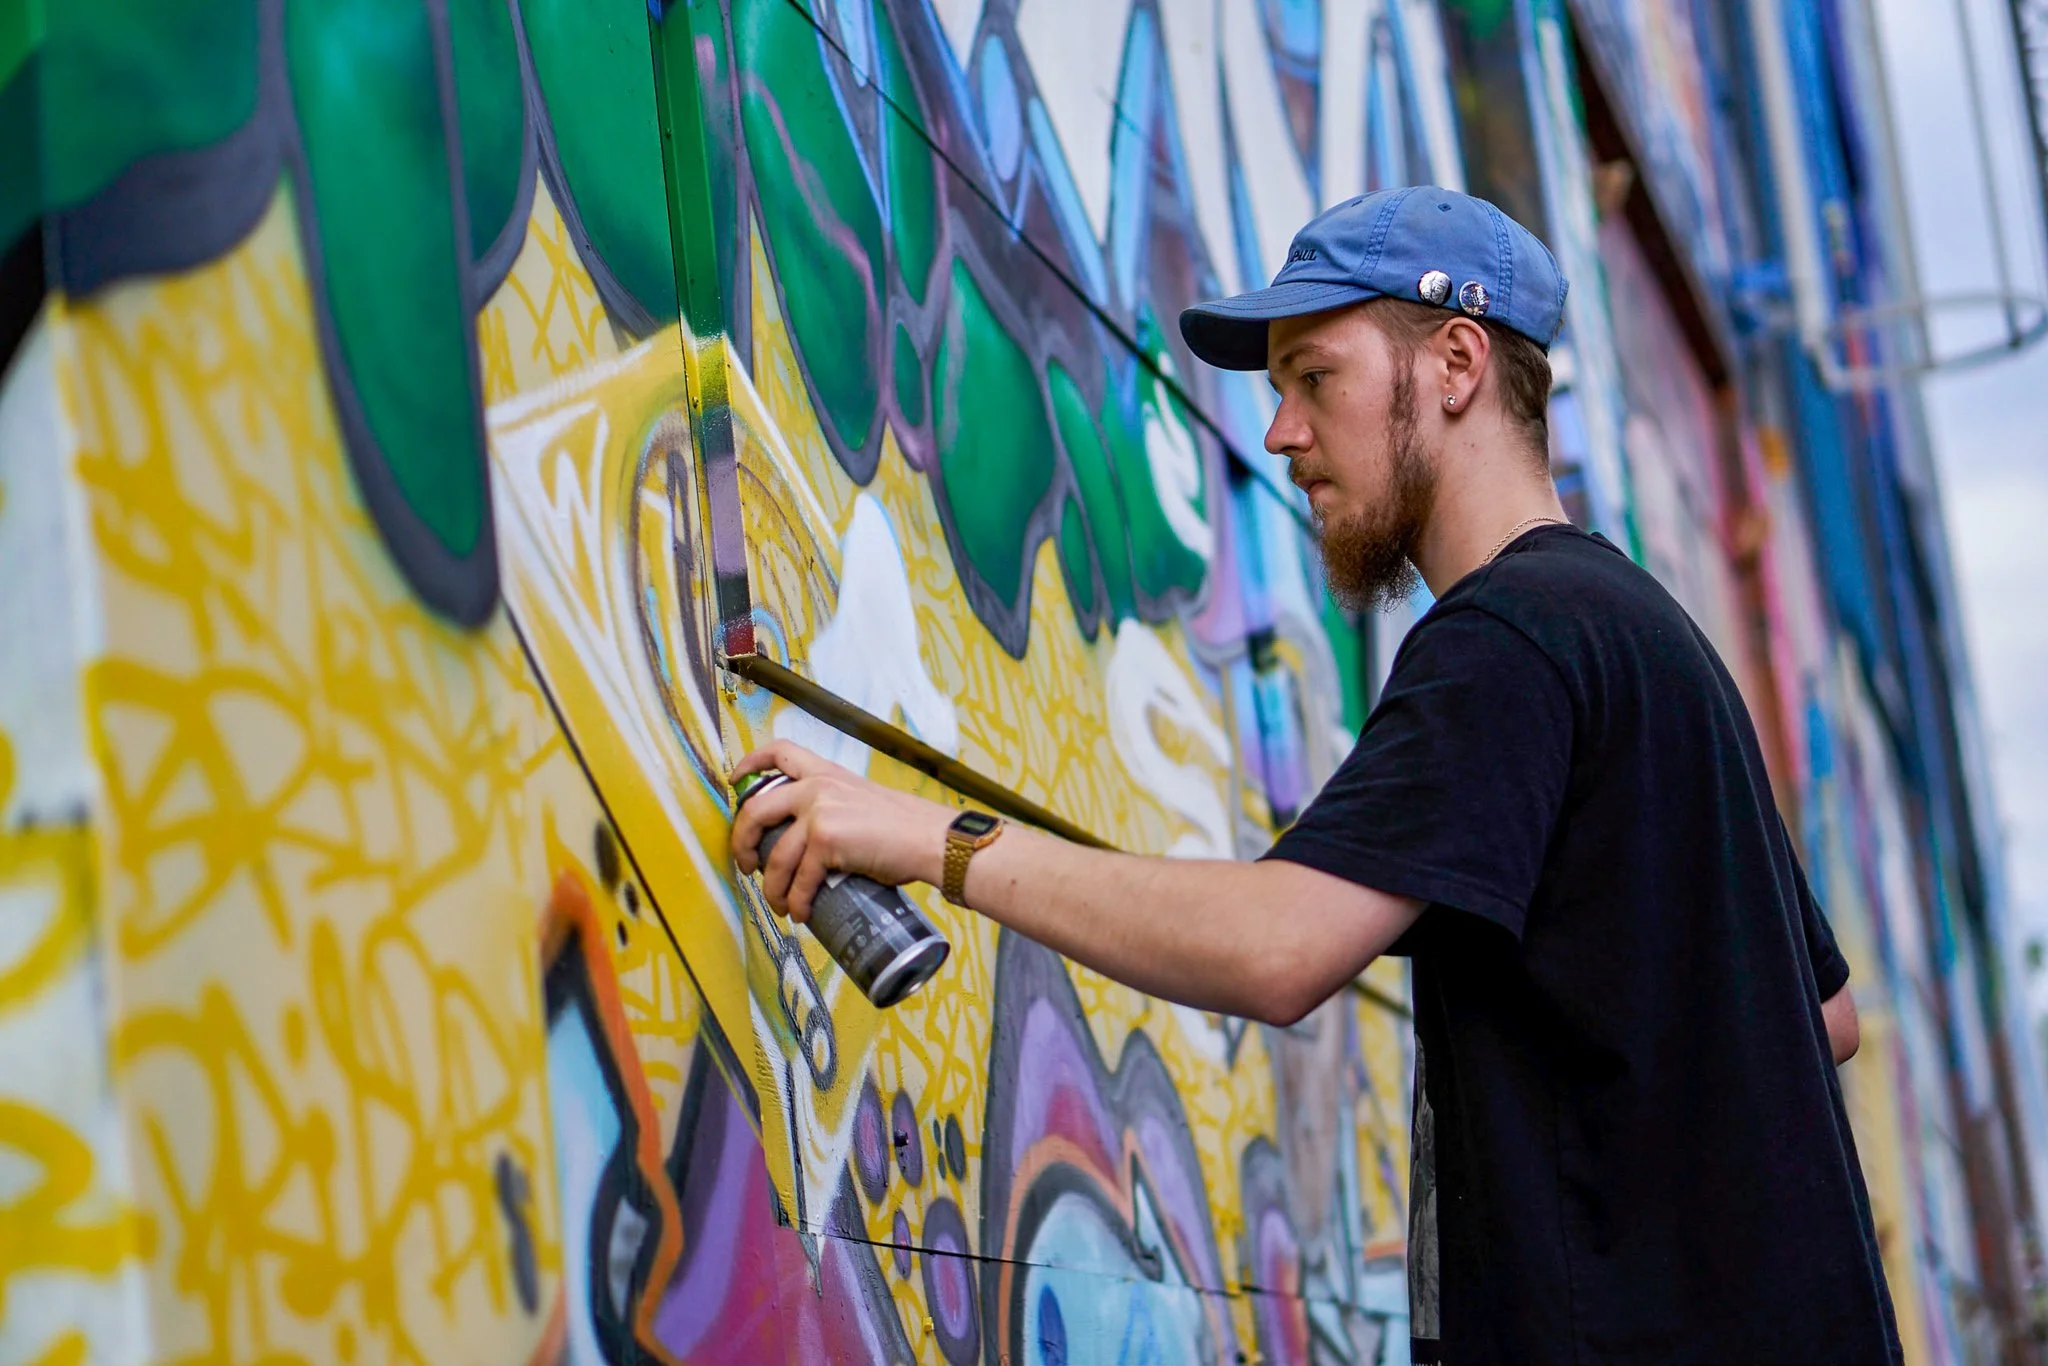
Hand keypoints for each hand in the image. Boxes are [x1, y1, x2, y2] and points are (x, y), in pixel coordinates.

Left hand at [729, 740, 956, 922]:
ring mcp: (819, 812)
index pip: (779, 752)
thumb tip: (807, 846)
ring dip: (773, 888)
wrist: (931, 839)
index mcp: (826, 772)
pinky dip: (798, 902)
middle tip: (747, 865)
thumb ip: (831, 808)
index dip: (750, 765)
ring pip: (776, 857)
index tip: (735, 783)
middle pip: (756, 810)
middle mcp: (817, 786)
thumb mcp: (861, 800)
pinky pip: (800, 880)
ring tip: (781, 905)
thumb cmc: (905, 828)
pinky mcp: (827, 840)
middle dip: (742, 843)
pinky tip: (803, 912)